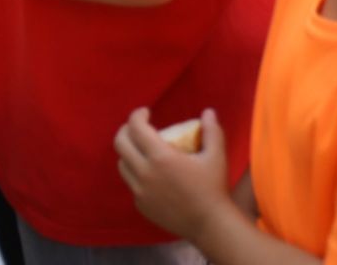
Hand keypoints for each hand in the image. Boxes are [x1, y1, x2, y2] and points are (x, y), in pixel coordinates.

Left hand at [114, 108, 231, 242]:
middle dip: (126, 130)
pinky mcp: (141, 205)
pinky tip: (149, 173)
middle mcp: (144, 173)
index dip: (137, 115)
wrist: (211, 225)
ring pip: (122, 164)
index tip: (145, 112)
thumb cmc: (214, 188)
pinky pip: (131, 183)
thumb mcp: (216, 156)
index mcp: (160, 157)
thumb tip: (208, 111)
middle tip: (138, 128)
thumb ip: (211, 131)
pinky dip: (136, 173)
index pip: (136, 127)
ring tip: (141, 149)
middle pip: (120, 143)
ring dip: (128, 152)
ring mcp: (140, 191)